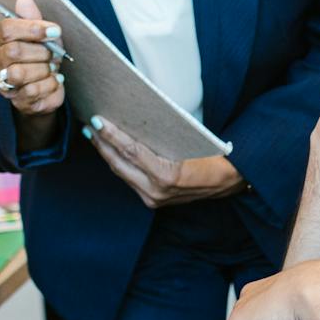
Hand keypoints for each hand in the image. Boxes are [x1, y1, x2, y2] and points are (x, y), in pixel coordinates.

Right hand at [0, 0, 64, 118]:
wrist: (44, 88)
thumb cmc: (39, 56)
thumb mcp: (39, 34)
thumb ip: (32, 18)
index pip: (7, 30)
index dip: (33, 29)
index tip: (54, 31)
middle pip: (14, 52)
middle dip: (41, 52)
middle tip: (54, 53)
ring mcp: (2, 83)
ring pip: (19, 73)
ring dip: (44, 69)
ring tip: (51, 68)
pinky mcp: (15, 100)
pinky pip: (31, 91)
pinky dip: (49, 85)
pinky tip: (53, 80)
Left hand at [85, 117, 244, 207]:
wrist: (230, 181)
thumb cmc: (212, 155)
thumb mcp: (188, 139)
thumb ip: (160, 135)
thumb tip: (133, 118)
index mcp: (167, 175)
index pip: (131, 151)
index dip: (111, 135)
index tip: (96, 121)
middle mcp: (157, 191)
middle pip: (120, 164)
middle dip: (102, 144)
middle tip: (89, 124)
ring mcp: (154, 199)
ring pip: (121, 173)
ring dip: (107, 154)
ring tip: (95, 135)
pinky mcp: (153, 202)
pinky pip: (130, 179)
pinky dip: (119, 163)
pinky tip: (111, 151)